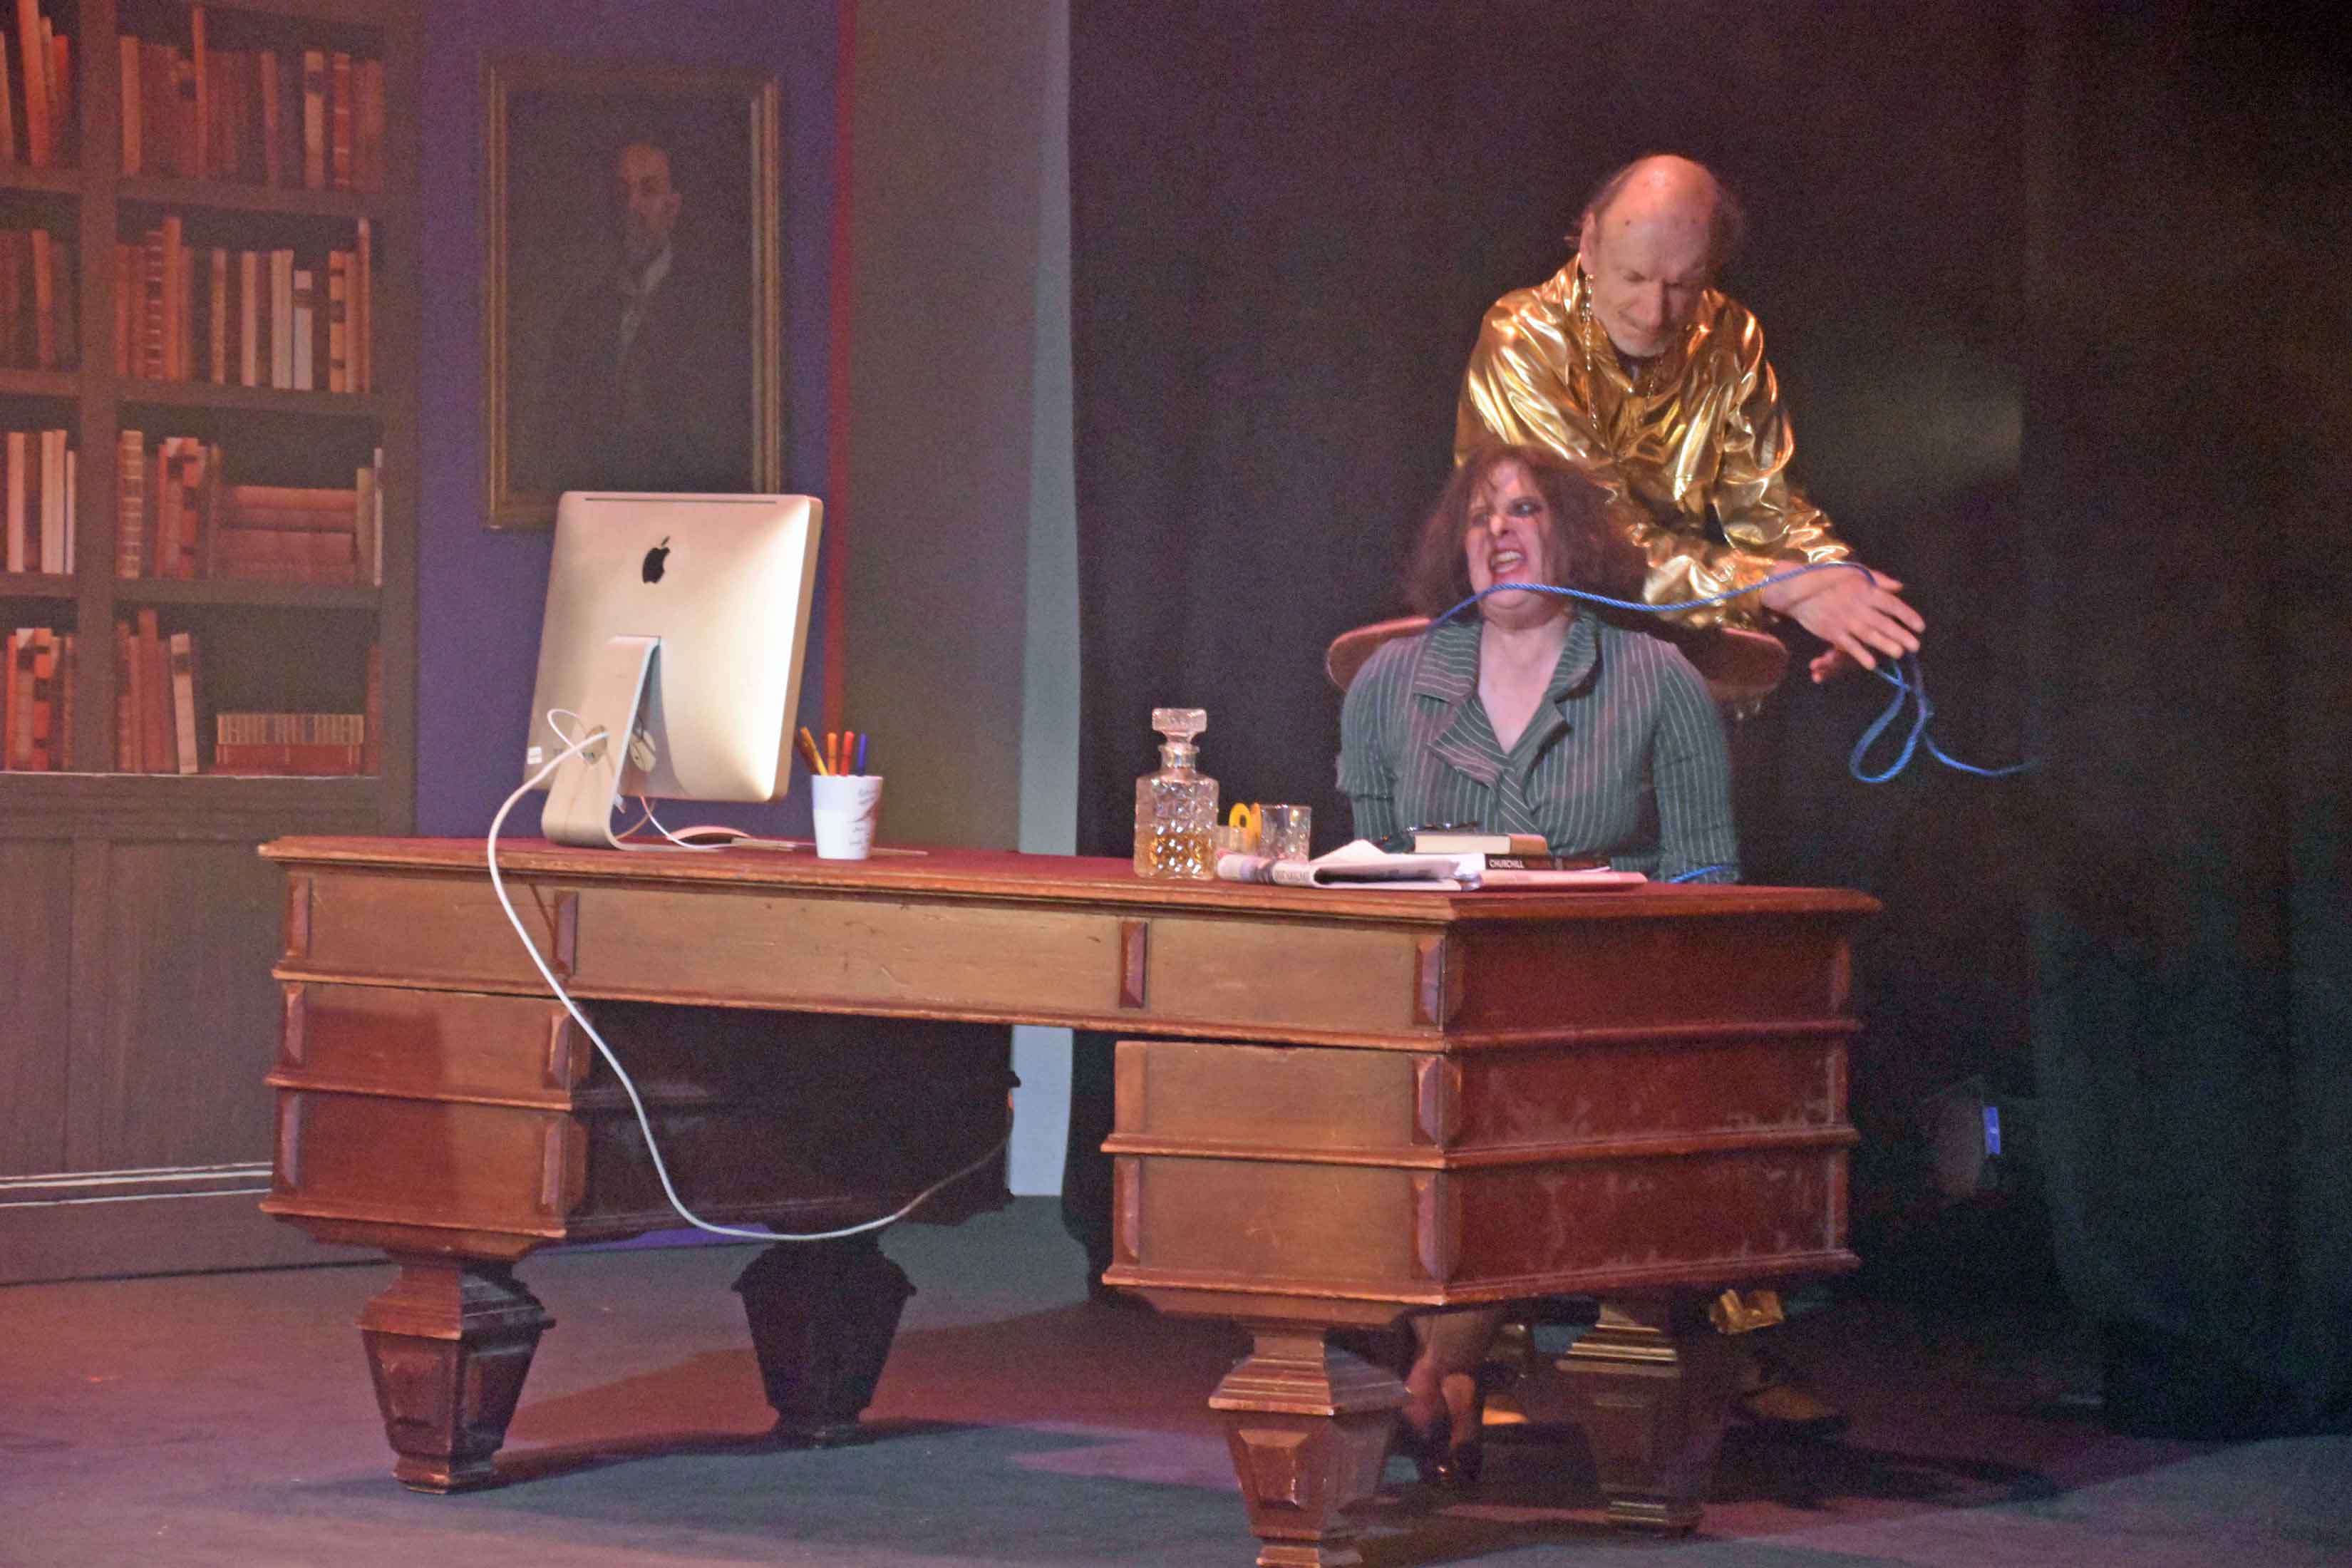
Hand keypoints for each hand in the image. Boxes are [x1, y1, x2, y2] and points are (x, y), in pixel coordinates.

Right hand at [1761, 563, 1922, 674]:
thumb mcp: (1854, 572)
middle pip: (1884, 622)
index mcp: (1865, 590)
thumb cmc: (1828, 579)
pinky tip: (1872, 664)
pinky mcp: (1832, 632)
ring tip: (1899, 653)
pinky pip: (1849, 645)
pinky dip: (1861, 655)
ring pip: (1870, 635)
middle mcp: (1858, 606)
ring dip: (1886, 645)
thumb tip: (1900, 587)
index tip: (1920, 626)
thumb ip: (1878, 579)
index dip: (1907, 615)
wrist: (1798, 589)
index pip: (1891, 604)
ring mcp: (1845, 620)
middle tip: (1915, 646)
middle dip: (1901, 635)